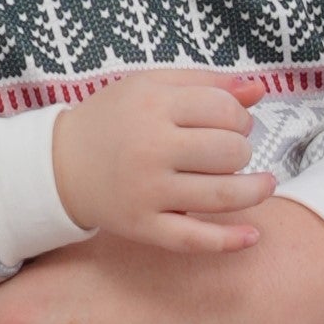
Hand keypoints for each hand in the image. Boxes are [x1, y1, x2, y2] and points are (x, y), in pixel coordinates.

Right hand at [49, 71, 276, 251]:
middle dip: (242, 151)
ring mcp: (146, 191)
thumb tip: (259, 90)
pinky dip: (229, 240)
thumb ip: (206, 83)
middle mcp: (150, 148)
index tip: (234, 123)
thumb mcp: (151, 86)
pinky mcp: (142, 226)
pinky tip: (253, 235)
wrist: (58, 164)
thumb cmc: (112, 120)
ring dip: (255, 190)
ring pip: (221, 195)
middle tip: (232, 151)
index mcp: (152, 105)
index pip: (223, 109)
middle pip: (228, 152)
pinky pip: (194, 239)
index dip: (240, 117)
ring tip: (264, 185)